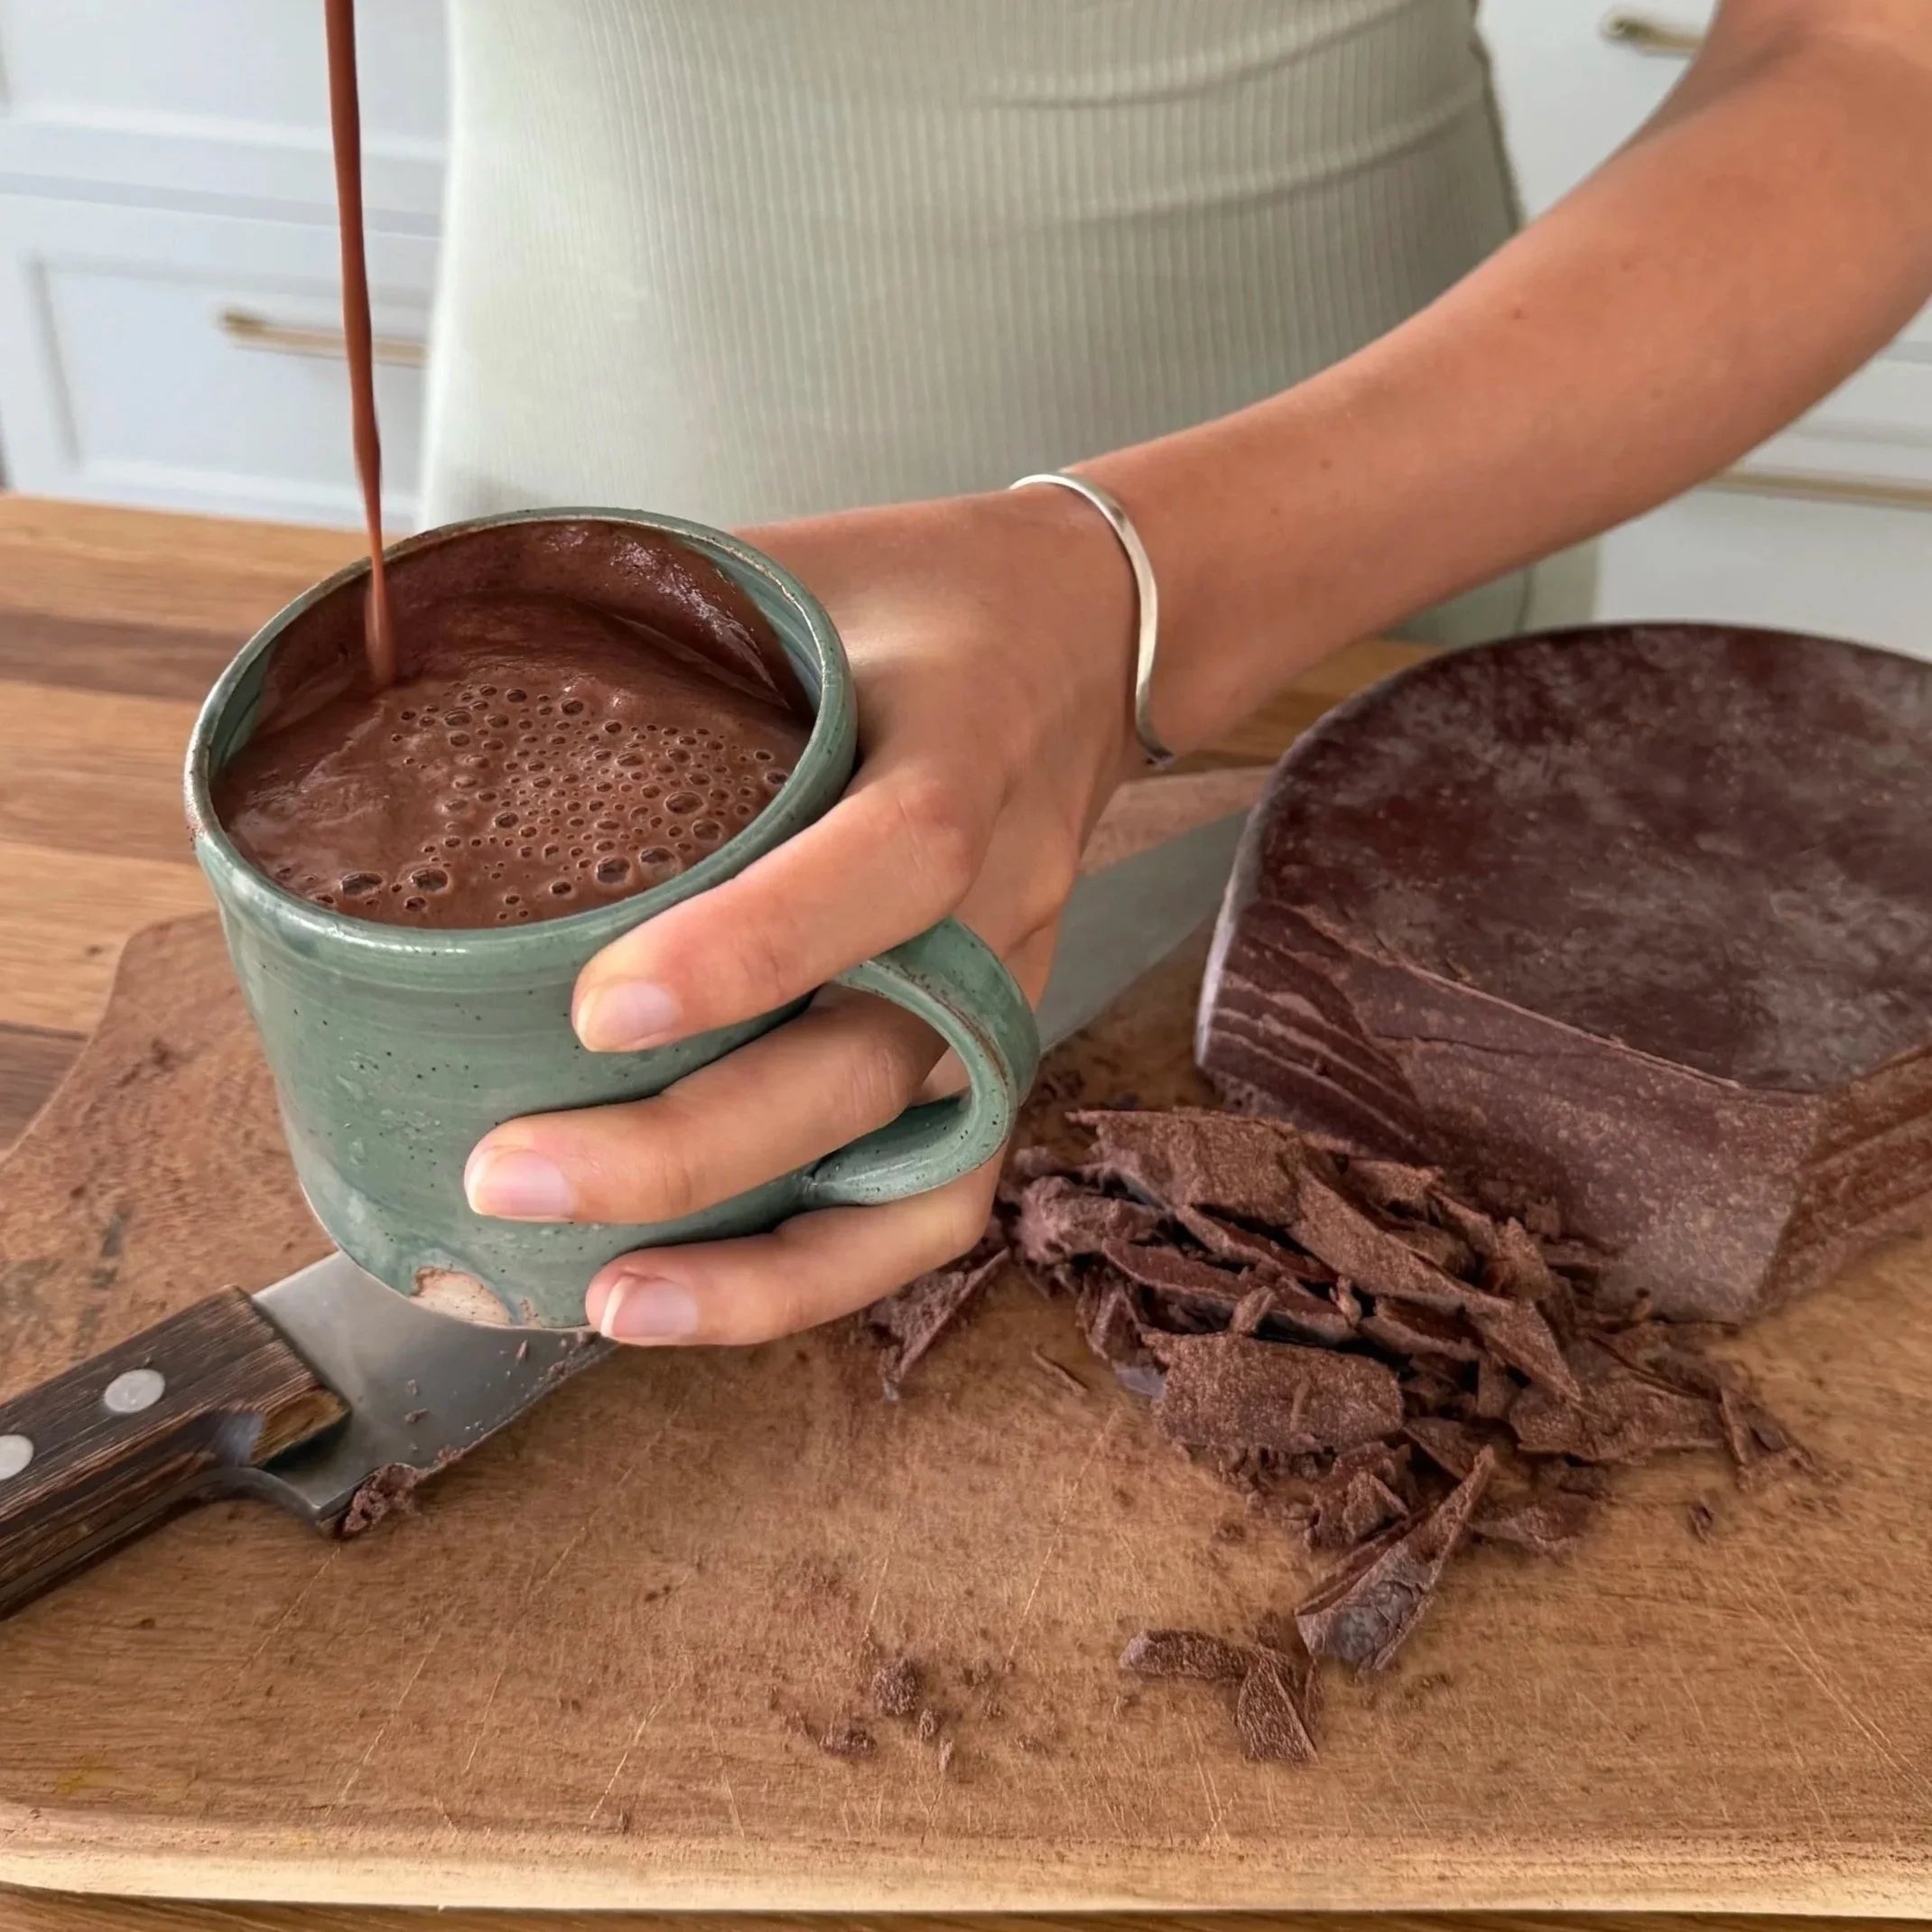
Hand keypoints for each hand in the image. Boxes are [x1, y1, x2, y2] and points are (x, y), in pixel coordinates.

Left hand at [462, 486, 1140, 1343]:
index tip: (593, 1009)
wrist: (1074, 642)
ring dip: (762, 1259)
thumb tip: (409, 671)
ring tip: (603, 1301)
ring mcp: (1005, 995)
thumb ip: (638, 620)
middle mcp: (1001, 900)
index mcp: (962, 750)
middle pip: (875, 1060)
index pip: (893, 862)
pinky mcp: (992, 1056)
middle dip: (692, 1147)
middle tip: (507, 1173)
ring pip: (914, 1169)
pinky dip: (823, 1274)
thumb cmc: (905, 602)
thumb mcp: (786, 566)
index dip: (754, 946)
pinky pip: (936, 1200)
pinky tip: (694, 1301)